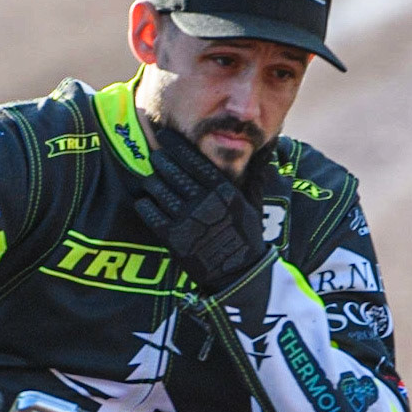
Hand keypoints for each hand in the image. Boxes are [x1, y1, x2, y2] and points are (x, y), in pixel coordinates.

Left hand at [135, 127, 268, 291]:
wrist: (238, 276)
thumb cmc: (246, 238)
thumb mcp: (252, 204)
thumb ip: (250, 176)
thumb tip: (267, 148)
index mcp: (224, 191)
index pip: (194, 159)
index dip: (177, 145)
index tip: (166, 136)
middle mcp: (205, 202)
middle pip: (173, 171)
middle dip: (161, 161)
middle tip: (156, 156)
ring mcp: (188, 220)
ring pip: (160, 191)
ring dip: (152, 182)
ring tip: (151, 178)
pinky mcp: (174, 239)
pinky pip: (152, 215)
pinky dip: (145, 206)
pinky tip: (144, 201)